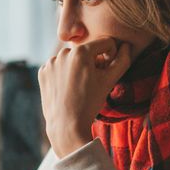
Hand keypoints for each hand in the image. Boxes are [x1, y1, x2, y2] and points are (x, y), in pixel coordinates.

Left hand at [38, 38, 131, 157]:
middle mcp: (63, 53)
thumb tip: (127, 46)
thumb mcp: (109, 81)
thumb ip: (122, 60)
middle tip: (92, 82)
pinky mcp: (42, 72)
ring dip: (77, 67)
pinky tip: (66, 88)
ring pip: (71, 58)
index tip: (106, 71)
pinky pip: (58, 67)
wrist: (66, 126)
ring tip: (78, 87)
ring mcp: (50, 62)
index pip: (105, 43)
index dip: (110, 56)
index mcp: (81, 51)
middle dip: (92, 62)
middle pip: (87, 51)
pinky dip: (63, 74)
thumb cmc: (90, 103)